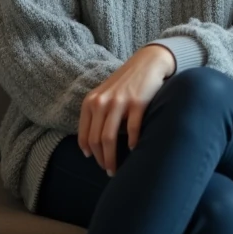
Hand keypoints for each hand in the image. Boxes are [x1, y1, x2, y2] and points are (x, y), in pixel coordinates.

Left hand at [78, 45, 174, 174]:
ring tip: (117, 169)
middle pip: (97, 140)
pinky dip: (133, 143)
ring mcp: (120, 102)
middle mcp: (102, 102)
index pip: (85, 135)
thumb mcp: (104, 95)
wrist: (148, 62)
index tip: (95, 161)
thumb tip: (90, 147)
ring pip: (110, 138)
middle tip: (109, 171)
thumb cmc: (125, 82)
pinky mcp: (137, 102)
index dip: (89, 152)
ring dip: (112, 158)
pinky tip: (135, 150)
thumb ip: (95, 114)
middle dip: (101, 160)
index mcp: (91, 101)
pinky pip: (132, 129)